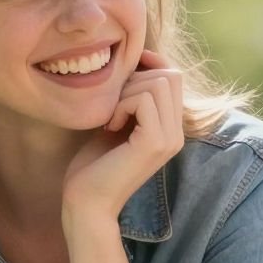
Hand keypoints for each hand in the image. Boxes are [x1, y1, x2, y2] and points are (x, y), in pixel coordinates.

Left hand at [61, 50, 183, 220]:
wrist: (86, 203)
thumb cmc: (94, 165)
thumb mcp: (116, 122)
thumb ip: (131, 97)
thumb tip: (137, 59)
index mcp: (170, 130)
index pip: (174, 77)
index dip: (150, 65)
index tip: (122, 74)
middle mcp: (177, 135)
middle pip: (171, 76)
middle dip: (135, 80)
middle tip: (112, 106)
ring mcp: (170, 139)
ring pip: (159, 83)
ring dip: (126, 93)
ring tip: (111, 118)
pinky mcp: (155, 143)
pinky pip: (144, 99)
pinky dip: (121, 105)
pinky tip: (109, 126)